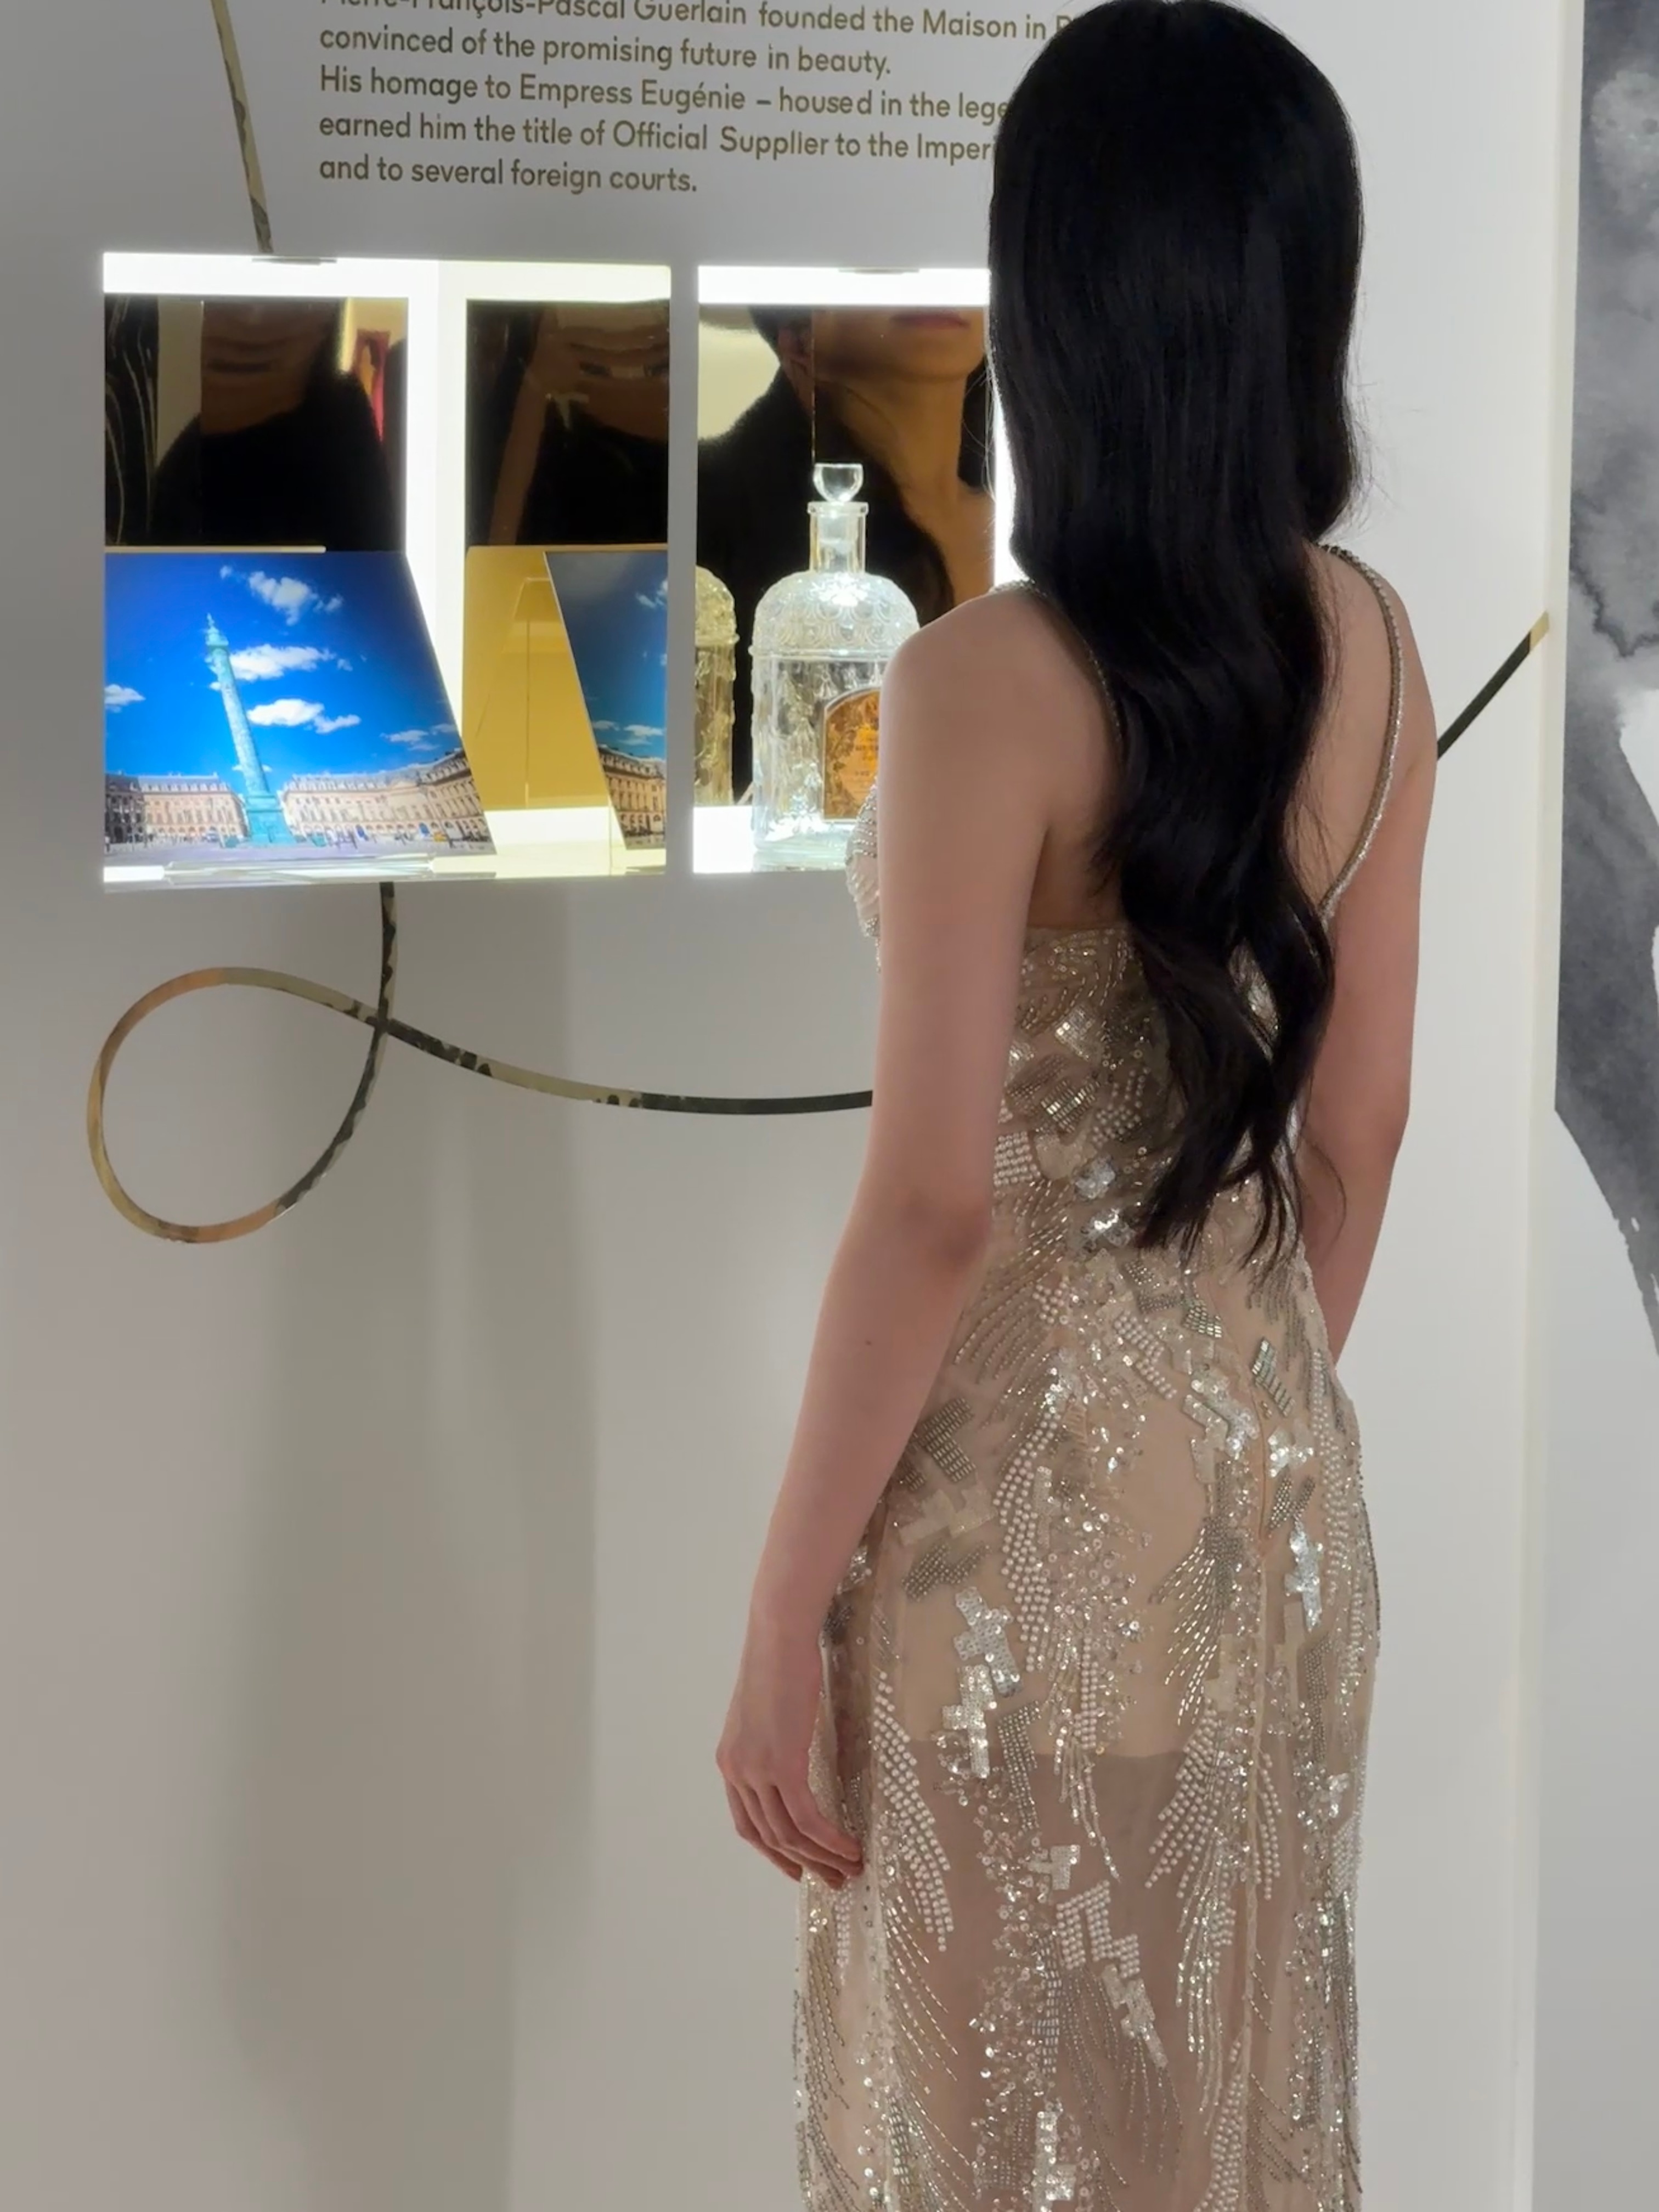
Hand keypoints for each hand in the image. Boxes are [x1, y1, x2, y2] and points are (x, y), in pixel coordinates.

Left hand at [716, 1614, 863, 1887]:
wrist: (779, 1635)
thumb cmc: (779, 1663)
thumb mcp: (768, 1713)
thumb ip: (772, 1744)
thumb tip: (793, 1764)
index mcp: (731, 1763)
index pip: (748, 1824)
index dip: (775, 1853)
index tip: (800, 1867)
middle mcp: (737, 1772)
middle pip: (769, 1836)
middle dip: (803, 1863)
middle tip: (834, 1879)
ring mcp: (756, 1769)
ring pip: (789, 1832)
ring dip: (822, 1857)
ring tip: (851, 1866)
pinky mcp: (782, 1763)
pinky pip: (806, 1817)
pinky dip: (829, 1838)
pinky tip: (850, 1845)